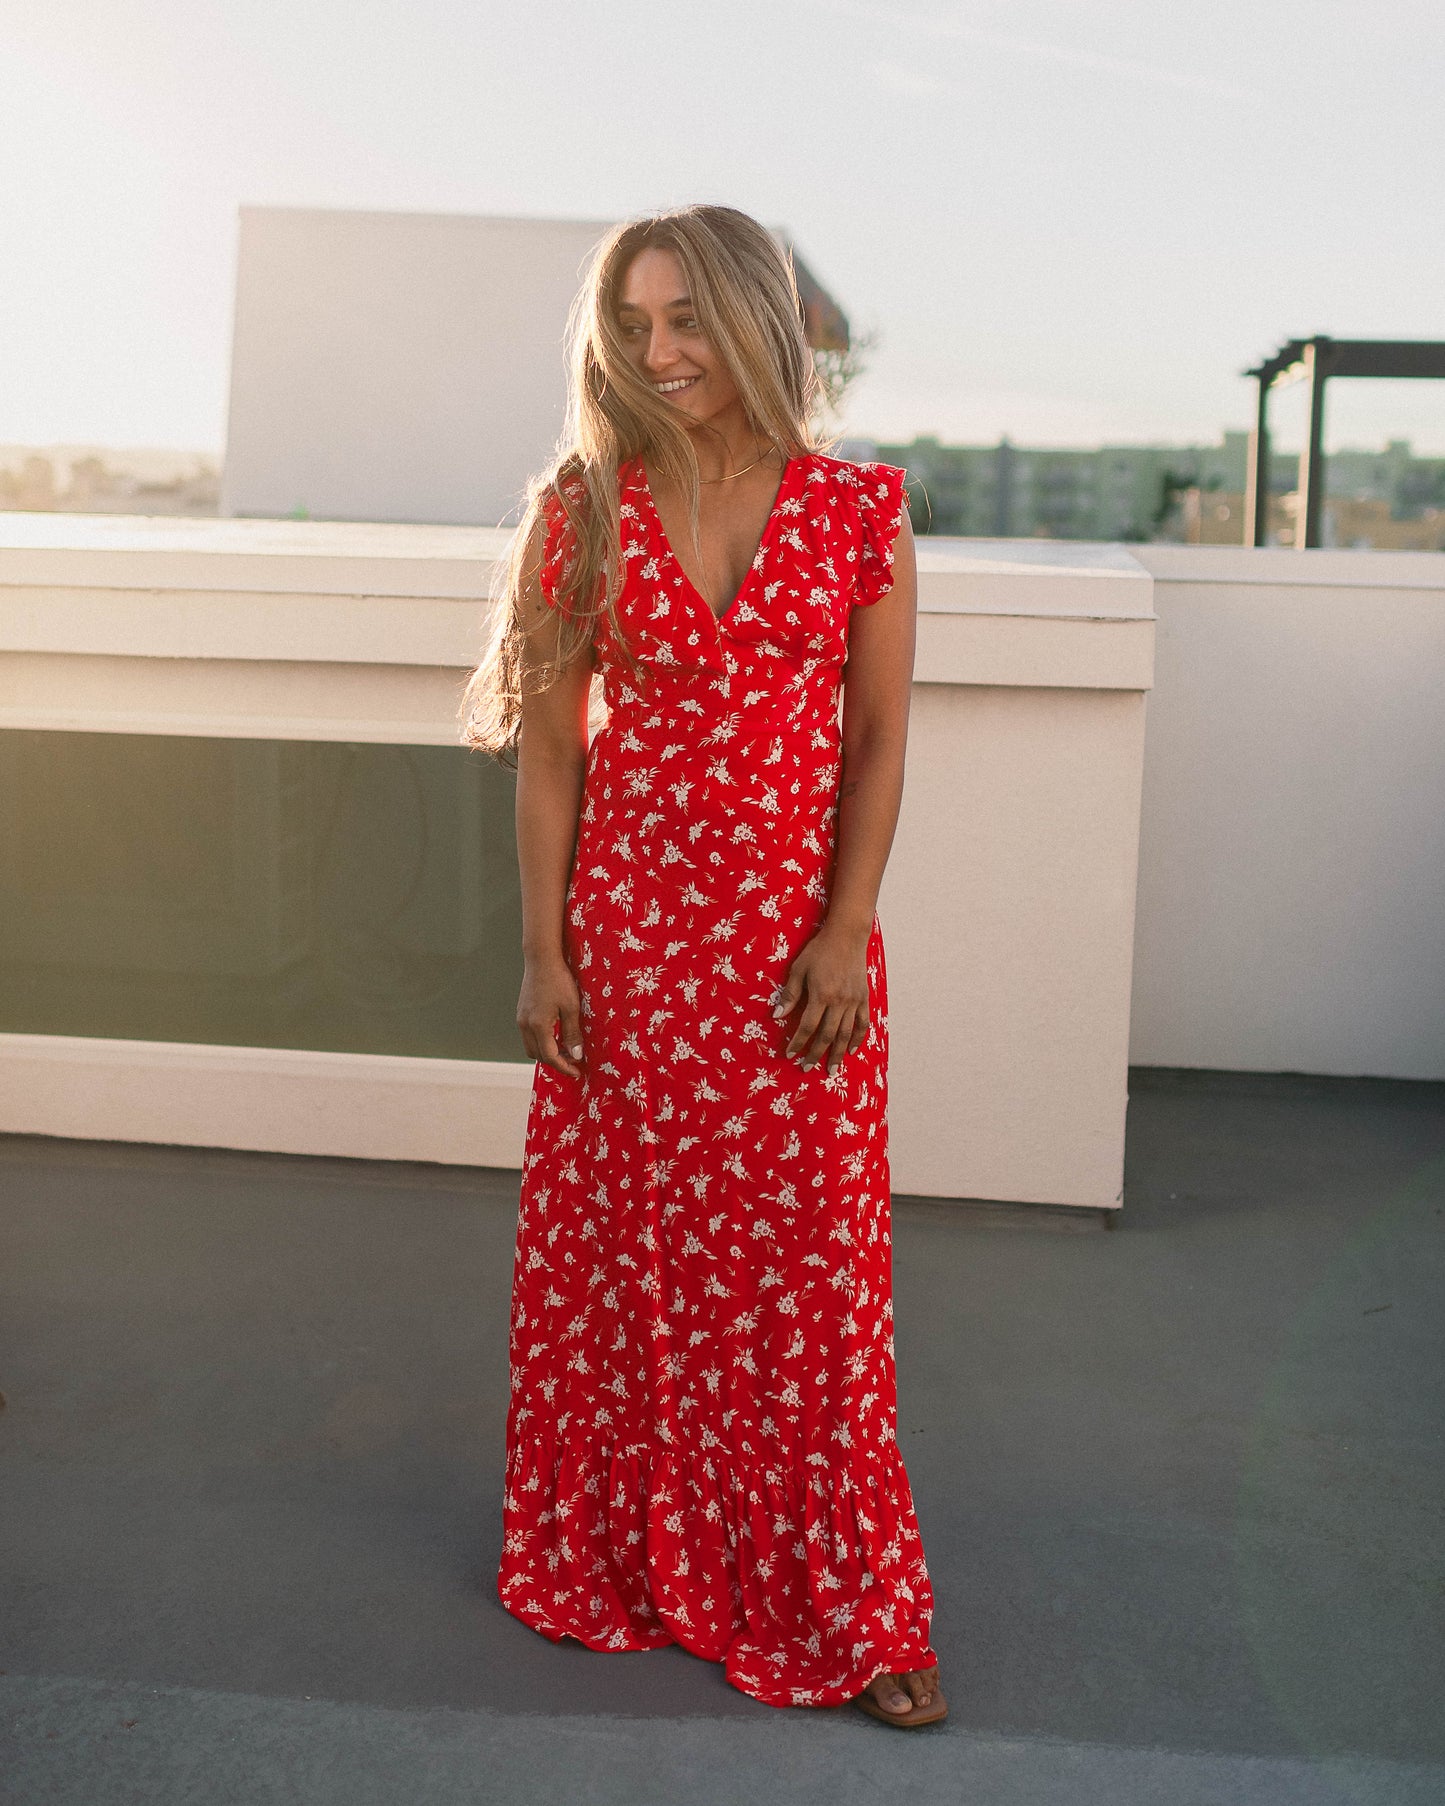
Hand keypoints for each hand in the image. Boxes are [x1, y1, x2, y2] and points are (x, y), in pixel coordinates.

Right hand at [517, 953, 584, 1078]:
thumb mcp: (571, 1007)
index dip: (564, 1067)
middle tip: (573, 1060)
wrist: (541, 959)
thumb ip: (572, 1033)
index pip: (550, 1057)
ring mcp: (521, 1018)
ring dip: (547, 1052)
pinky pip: (529, 1035)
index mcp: (538, 1026)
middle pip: (538, 1055)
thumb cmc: (559, 980)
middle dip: (555, 1062)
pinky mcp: (521, 1012)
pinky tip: (555, 1034)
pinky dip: (541, 1041)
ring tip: (565, 1049)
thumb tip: (576, 1055)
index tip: (577, 1072)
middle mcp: (525, 1025)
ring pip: (531, 1046)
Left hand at [771, 922, 871, 1073]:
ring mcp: (854, 1001)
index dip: (797, 1043)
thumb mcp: (799, 969)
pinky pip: (863, 1023)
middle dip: (816, 1054)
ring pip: (845, 1034)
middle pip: (827, 1036)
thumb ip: (790, 994)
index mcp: (821, 995)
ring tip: (831, 1070)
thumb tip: (776, 1016)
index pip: (807, 1027)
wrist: (847, 936)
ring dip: (837, 1054)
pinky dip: (857, 1039)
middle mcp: (839, 1001)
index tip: (790, 1055)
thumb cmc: (819, 950)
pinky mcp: (864, 998)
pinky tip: (851, 1051)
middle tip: (807, 1068)